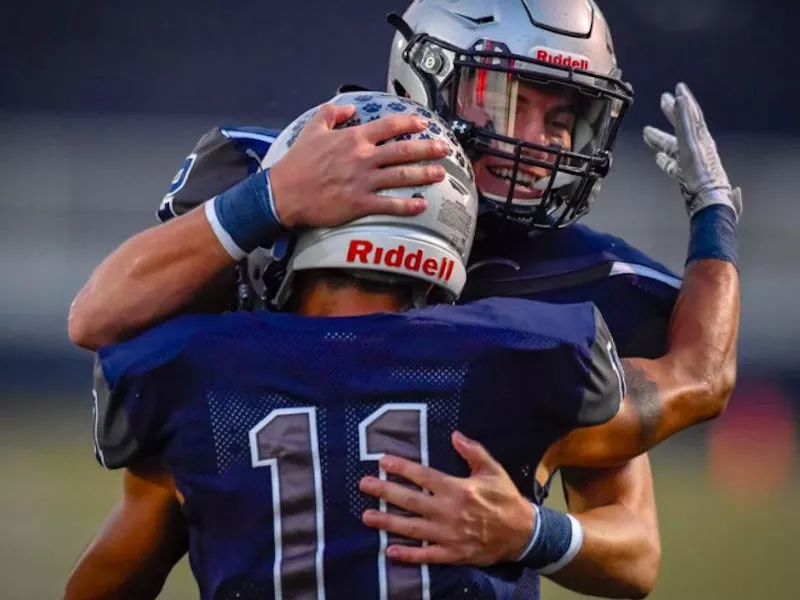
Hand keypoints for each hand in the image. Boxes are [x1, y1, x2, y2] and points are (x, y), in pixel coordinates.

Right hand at [269, 103, 449, 227]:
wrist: (284, 193)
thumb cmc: (297, 163)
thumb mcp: (311, 129)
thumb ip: (331, 114)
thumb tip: (348, 108)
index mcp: (353, 139)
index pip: (389, 126)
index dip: (410, 123)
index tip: (423, 123)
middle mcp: (363, 158)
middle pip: (403, 151)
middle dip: (427, 148)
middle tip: (444, 149)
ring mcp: (363, 182)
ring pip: (402, 176)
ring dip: (424, 174)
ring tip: (440, 173)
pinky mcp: (360, 204)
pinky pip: (389, 204)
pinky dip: (407, 205)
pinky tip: (421, 205)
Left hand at [359, 431, 533, 565]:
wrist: (523, 533)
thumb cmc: (505, 498)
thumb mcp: (492, 470)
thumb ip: (473, 452)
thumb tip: (455, 435)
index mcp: (457, 489)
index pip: (423, 476)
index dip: (402, 468)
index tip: (382, 461)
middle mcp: (448, 511)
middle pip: (410, 500)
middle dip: (385, 492)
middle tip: (364, 485)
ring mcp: (448, 535)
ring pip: (412, 528)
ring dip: (388, 522)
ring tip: (367, 517)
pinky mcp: (452, 554)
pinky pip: (426, 555)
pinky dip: (408, 555)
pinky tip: (389, 550)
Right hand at [643, 82, 741, 219]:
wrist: (708, 199)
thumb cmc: (700, 174)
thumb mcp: (691, 143)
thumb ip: (685, 121)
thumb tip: (680, 98)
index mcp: (700, 138)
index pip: (692, 114)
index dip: (685, 100)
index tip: (678, 88)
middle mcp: (697, 147)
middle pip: (682, 127)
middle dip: (671, 114)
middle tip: (662, 101)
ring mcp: (691, 161)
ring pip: (673, 144)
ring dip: (660, 137)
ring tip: (647, 132)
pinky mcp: (685, 175)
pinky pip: (672, 163)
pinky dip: (664, 158)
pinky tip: (658, 158)